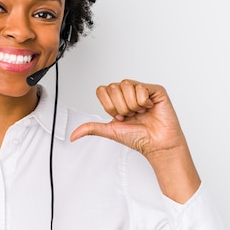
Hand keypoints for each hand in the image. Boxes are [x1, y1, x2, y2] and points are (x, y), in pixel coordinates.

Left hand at [70, 79, 199, 201]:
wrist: (156, 144)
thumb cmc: (138, 137)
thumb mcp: (110, 131)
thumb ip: (91, 128)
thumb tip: (73, 135)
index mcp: (117, 100)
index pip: (102, 90)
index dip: (109, 105)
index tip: (118, 117)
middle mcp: (128, 92)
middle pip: (113, 87)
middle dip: (120, 107)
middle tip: (130, 116)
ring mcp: (141, 90)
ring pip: (126, 85)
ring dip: (131, 105)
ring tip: (140, 112)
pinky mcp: (155, 90)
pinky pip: (141, 88)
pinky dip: (143, 102)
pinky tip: (149, 108)